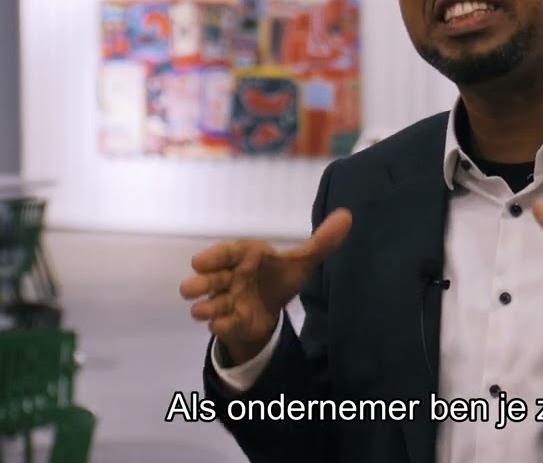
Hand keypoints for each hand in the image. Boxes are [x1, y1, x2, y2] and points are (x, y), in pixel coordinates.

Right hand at [179, 208, 351, 363]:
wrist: (271, 309)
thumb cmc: (279, 277)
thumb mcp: (303, 261)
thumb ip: (322, 241)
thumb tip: (347, 216)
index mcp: (244, 257)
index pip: (224, 253)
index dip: (212, 257)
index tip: (198, 262)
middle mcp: (228, 278)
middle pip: (206, 280)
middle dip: (200, 284)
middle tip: (194, 287)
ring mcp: (225, 302)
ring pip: (206, 305)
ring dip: (205, 308)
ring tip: (205, 311)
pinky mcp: (229, 323)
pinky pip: (220, 326)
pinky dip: (221, 326)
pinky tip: (222, 325)